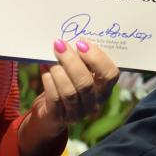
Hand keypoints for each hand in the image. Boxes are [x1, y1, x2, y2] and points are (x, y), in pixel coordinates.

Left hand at [19, 39, 118, 155]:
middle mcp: (94, 102)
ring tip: (50, 58)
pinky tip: (44, 68)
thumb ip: (82, 59)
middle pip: (86, 83)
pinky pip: (54, 98)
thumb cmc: (69, 83)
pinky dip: (48, 80)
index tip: (81, 42)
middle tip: (59, 45)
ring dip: (58, 71)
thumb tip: (74, 39)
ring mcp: (78, 113)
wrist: (51, 110)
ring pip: (69, 91)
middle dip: (71, 61)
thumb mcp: (80, 71)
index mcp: (105, 88)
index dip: (97, 58)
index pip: (110, 75)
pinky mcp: (59, 117)